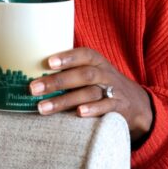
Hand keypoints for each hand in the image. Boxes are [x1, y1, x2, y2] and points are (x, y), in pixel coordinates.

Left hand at [29, 48, 153, 140]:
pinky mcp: (119, 108)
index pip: (84, 55)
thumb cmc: (102, 86)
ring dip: (65, 100)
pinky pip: (107, 107)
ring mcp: (113, 91)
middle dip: (57, 81)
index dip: (67, 57)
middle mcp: (105, 74)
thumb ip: (69, 71)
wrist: (137, 104)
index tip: (47, 62)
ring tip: (43, 108)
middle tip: (33, 88)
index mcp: (97, 62)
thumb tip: (30, 71)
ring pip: (89, 93)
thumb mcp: (91, 73)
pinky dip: (93, 110)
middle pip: (83, 75)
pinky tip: (78, 113)